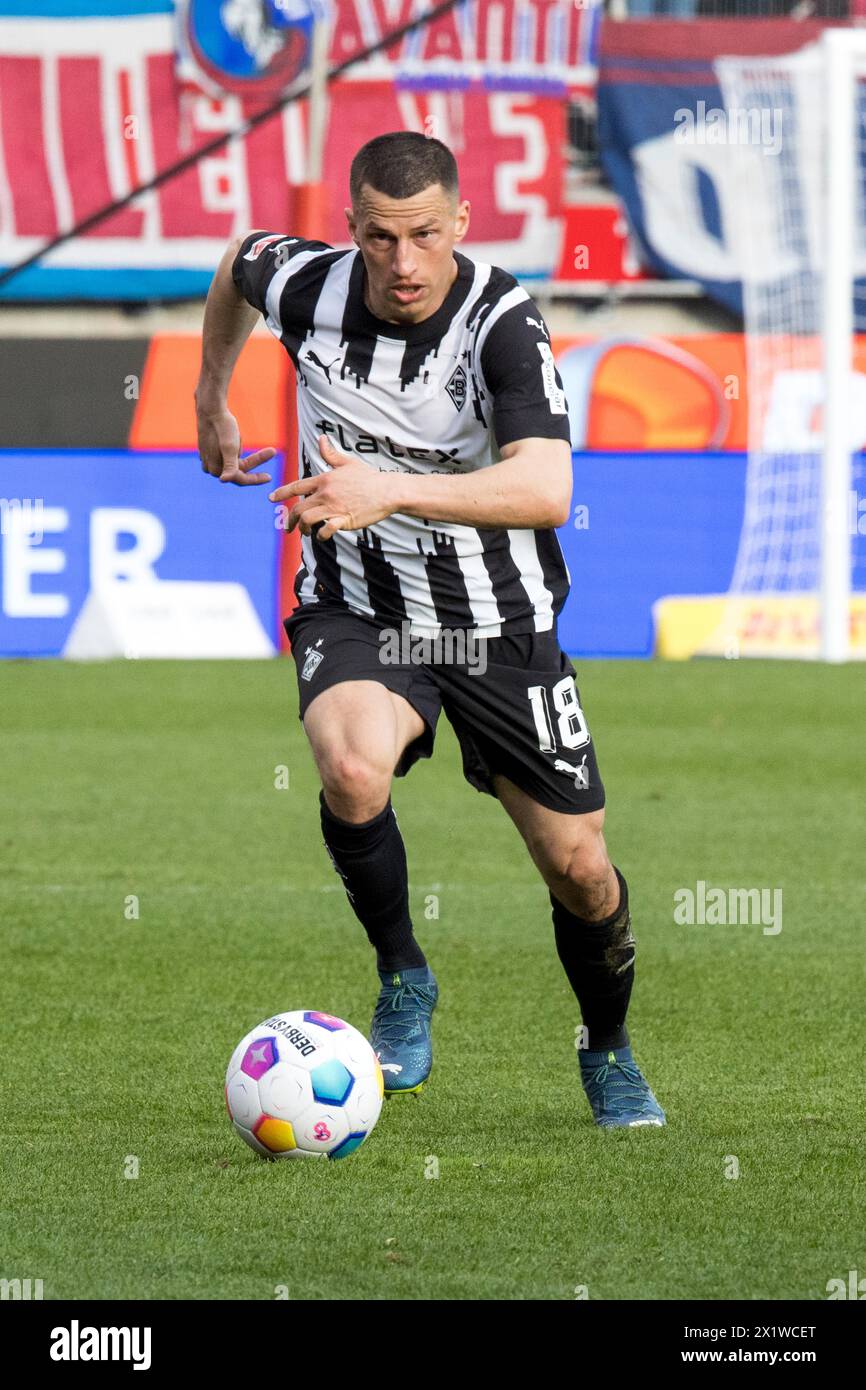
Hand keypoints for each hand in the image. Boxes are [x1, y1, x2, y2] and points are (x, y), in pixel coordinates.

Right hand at [196, 402, 275, 485]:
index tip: (270, 477)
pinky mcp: (210, 452)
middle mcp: (211, 468)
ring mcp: (209, 460)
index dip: (256, 479)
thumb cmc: (222, 427)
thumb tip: (223, 480)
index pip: (241, 479)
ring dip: (242, 450)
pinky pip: (229, 454)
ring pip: (235, 461)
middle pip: (239, 469)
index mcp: (216, 469)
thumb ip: (229, 465)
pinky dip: (237, 447)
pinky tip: (235, 436)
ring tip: (238, 435)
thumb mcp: (230, 446)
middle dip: (254, 460)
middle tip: (272, 451)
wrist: (210, 409)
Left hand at [269, 435, 398, 540]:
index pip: (297, 486)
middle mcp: (326, 493)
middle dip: (290, 519)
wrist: (387, 491)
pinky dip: (321, 535)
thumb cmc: (368, 477)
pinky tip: (322, 536)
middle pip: (299, 508)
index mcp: (325, 480)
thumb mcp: (348, 463)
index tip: (271, 498)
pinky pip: (326, 530)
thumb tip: (321, 438)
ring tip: (306, 533)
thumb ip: (331, 454)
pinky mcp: (344, 519)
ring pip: (308, 519)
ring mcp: (334, 507)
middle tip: (288, 527)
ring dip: (303, 528)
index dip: (282, 492)